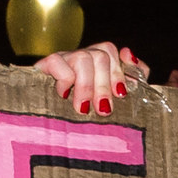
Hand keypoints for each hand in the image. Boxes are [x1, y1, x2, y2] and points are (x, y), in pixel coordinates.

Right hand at [34, 42, 148, 115]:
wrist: (41, 126)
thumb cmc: (81, 115)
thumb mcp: (108, 104)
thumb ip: (129, 84)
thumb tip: (136, 71)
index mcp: (96, 63)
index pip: (111, 51)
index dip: (120, 69)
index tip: (121, 92)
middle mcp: (81, 57)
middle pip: (101, 55)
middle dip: (105, 85)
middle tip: (103, 110)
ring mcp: (63, 59)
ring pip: (83, 57)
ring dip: (87, 86)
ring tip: (83, 108)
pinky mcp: (44, 65)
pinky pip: (58, 62)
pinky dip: (64, 79)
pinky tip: (64, 95)